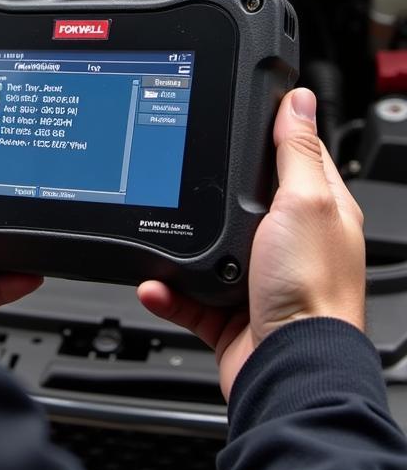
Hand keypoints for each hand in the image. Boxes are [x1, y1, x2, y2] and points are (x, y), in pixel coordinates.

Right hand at [138, 87, 365, 399]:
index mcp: (314, 210)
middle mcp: (285, 242)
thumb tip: (298, 100)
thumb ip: (295, 152)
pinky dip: (164, 290)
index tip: (230, 115)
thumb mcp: (304, 203)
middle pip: (237, 200)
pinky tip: (155, 284)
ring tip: (157, 238)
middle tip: (178, 175)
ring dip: (172, 247)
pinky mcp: (225, 311)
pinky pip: (182, 292)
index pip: (288, 156)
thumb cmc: (311, 292)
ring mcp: (253, 277)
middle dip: (204, 194)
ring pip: (200, 247)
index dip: (263, 134)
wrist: (289, 369)